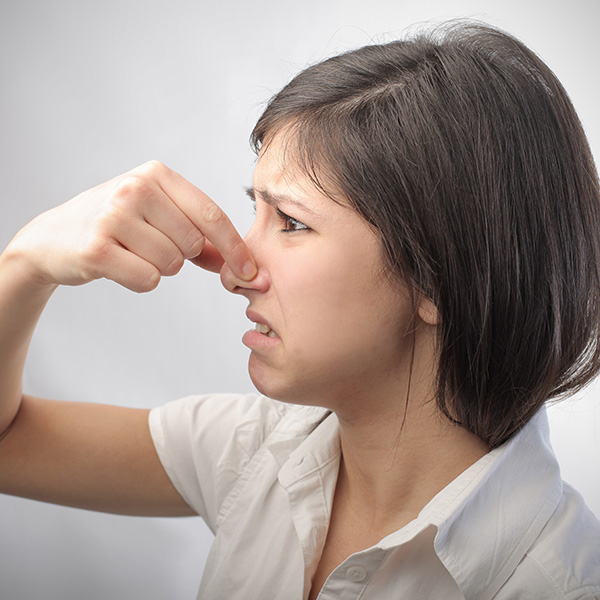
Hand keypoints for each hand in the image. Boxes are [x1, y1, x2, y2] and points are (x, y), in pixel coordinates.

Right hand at [7, 161, 255, 292]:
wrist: (54, 238)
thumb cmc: (116, 227)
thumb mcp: (159, 218)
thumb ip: (201, 239)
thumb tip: (243, 267)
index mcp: (156, 174)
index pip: (210, 214)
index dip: (235, 247)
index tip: (251, 272)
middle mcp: (135, 188)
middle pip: (192, 244)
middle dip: (181, 256)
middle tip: (149, 245)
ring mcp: (113, 216)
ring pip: (171, 264)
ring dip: (158, 267)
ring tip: (131, 252)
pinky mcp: (96, 248)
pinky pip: (147, 279)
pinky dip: (140, 280)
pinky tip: (119, 264)